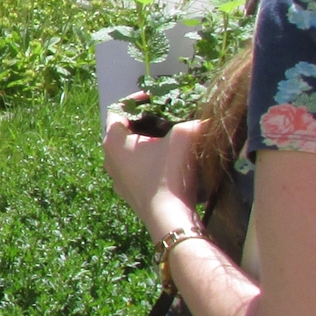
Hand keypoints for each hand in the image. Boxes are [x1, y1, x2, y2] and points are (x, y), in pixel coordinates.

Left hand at [103, 108, 206, 240]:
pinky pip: (133, 169)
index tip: (155, 98)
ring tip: (166, 137)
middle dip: (143, 121)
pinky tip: (165, 162)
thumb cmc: (169, 174)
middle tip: (164, 116)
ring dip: (144, 143)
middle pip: (122, 131)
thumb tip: (208, 114)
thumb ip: (192, 121)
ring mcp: (116, 177)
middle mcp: (108, 158)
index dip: (136, 100)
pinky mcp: (127, 192)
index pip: (118, 109)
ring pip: (127, 151)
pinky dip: (146, 161)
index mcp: (113, 141)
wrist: (168, 217)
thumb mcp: (183, 138)